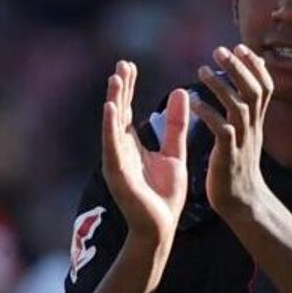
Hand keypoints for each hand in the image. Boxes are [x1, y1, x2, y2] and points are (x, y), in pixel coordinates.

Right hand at [98, 61, 192, 249]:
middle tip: (122, 64)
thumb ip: (176, 125)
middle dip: (120, 89)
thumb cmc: (164, 195)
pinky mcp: (117, 174)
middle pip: (117, 113)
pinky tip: (110, 108)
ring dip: (113, 102)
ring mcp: (116, 161)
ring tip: (116, 79)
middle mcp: (120, 150)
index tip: (129, 65)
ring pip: (112, 126)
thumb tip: (181, 92)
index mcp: (132, 145)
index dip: (128, 88)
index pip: (126, 110)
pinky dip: (110, 127)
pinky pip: (112, 146)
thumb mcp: (175, 153)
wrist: (161, 228)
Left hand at [193, 44, 274, 226]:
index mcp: (257, 122)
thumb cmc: (238, 168)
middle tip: (220, 50)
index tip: (241, 47)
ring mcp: (243, 141)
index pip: (265, 87)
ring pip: (239, 106)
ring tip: (202, 70)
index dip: (255, 66)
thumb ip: (244, 113)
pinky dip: (208, 113)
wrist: (242, 202)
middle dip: (239, 67)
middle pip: (254, 91)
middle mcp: (253, 128)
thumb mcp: (246, 136)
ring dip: (221, 85)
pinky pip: (221, 129)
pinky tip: (194, 103)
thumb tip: (241, 90)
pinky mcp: (228, 155)